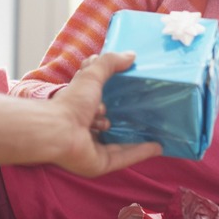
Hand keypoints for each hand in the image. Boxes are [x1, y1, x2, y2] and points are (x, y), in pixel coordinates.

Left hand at [49, 52, 161, 176]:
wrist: (59, 131)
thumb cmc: (72, 102)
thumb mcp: (91, 74)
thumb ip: (109, 63)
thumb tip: (131, 55)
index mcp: (78, 106)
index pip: (95, 101)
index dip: (108, 95)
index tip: (127, 88)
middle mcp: (84, 127)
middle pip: (106, 123)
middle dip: (119, 117)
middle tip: (142, 109)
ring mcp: (92, 147)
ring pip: (116, 142)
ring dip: (132, 136)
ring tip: (152, 128)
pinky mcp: (101, 163)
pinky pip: (125, 157)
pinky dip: (141, 152)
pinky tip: (159, 147)